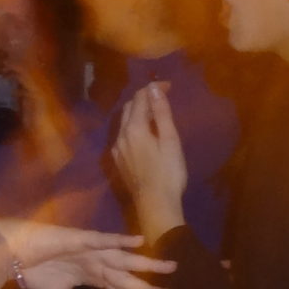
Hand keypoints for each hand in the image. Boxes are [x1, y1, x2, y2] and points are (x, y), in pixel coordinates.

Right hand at [0, 220, 175, 288]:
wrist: (10, 253)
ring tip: (169, 267)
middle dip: (150, 287)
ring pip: (123, 259)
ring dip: (145, 264)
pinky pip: (102, 240)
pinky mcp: (79, 240)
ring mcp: (90, 251)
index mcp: (94, 276)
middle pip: (129, 277)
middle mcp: (97, 263)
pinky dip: (119, 240)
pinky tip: (139, 241)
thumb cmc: (33, 269)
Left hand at [110, 82, 188, 238]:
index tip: (169, 85)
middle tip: (162, 98)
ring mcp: (118, 148)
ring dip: (138, 112)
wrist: (155, 204)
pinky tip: (144, 134)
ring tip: (155, 114)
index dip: (154, 88)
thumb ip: (161, 113)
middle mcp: (121, 134)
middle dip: (144, 98)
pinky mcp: (118, 159)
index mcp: (135, 127)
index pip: (141, 98)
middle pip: (130, 107)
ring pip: (125, 121)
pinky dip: (133, 126)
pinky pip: (123, 135)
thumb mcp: (170, 141)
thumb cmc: (168, 173)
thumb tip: (154, 88)